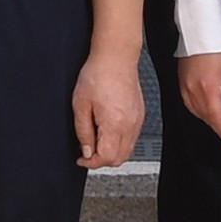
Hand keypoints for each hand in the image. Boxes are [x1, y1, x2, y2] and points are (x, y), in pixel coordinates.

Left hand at [72, 54, 144, 168]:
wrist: (115, 58)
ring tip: (97, 140)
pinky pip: (132, 138)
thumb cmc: (98, 75)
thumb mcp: (80, 105)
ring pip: (127, 151)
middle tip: (87, 152)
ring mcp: (137, 121)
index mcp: (114, 123)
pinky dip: (119, 142)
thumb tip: (86, 151)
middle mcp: (129, 125)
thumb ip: (83, 132)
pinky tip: (107, 131)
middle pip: (119, 159)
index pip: (107, 157)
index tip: (82, 159)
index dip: (91, 163)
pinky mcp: (140, 115)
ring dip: (111, 152)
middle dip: (102, 160)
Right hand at [179, 49, 220, 141]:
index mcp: (208, 88)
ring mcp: (185, 86)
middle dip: (218, 127)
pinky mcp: (181, 81)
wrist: (200, 28)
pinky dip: (199, 109)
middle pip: (206, 118)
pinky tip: (205, 107)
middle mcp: (193, 90)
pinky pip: (189, 103)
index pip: (217, 119)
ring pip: (197, 112)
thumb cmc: (217, 42)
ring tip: (220, 121)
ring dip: (209, 119)